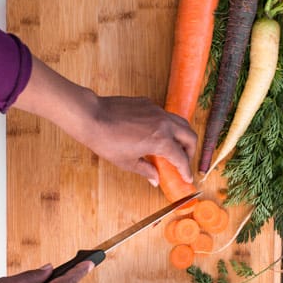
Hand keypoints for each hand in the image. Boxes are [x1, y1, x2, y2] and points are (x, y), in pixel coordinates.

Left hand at [12, 57, 197, 185]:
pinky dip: (168, 126)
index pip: (181, 158)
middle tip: (184, 161)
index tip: (188, 177)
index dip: (186, 170)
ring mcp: (157, 111)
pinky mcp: (148, 103)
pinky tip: (156, 134)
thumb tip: (156, 180)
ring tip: (175, 147)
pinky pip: (165, 115)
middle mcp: (164, 124)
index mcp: (161, 141)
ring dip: (183, 136)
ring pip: (181, 122)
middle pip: (190, 137)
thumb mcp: (127, 162)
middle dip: (190, 151)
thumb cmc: (106, 142)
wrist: (92, 117)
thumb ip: (146, 170)